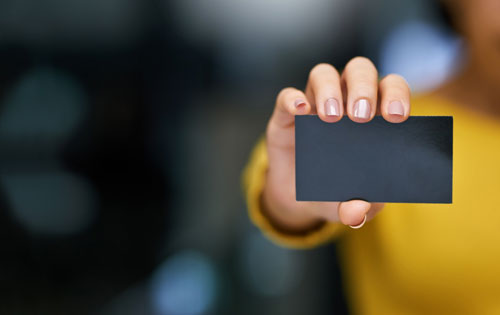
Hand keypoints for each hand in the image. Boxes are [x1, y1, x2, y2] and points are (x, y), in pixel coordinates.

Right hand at [262, 57, 410, 231]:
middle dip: (363, 88)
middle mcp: (344, 101)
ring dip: (330, 90)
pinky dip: (292, 99)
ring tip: (331, 118)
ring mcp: (313, 105)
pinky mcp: (285, 116)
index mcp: (372, 115)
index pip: (390, 88)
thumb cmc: (334, 191)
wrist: (298, 198)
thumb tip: (358, 211)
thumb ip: (358, 209)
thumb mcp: (348, 206)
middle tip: (361, 118)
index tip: (396, 117)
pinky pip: (286, 96)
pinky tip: (300, 111)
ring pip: (323, 74)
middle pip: (359, 71)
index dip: (396, 94)